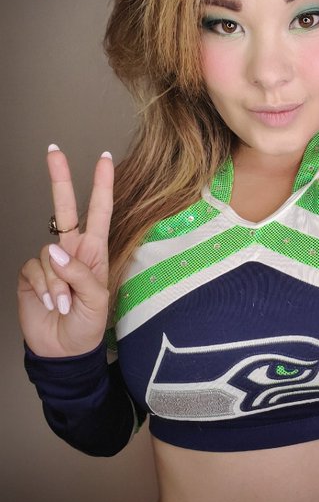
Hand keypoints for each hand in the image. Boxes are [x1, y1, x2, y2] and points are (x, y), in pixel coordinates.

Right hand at [17, 146, 113, 357]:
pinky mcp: (31, 274)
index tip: (104, 159)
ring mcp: (50, 262)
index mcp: (94, 251)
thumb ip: (78, 273)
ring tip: (65, 304)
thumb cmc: (88, 325)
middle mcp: (72, 250)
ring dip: (57, 282)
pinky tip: (50, 303)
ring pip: (47, 254)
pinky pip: (34, 269)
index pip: (99, 211)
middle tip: (54, 151)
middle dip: (60, 179)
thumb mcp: (96, 300)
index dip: (101, 185)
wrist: (64, 350)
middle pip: (64, 209)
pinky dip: (44, 287)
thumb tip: (54, 249)